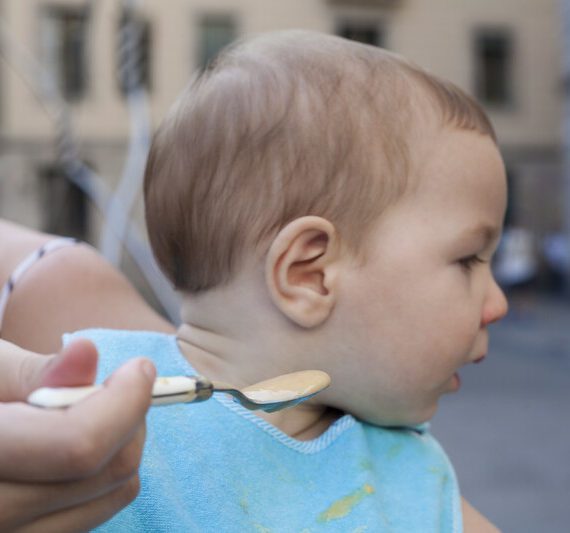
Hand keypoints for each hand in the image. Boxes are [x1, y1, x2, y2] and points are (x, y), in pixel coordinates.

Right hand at [0, 339, 154, 531]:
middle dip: (128, 416)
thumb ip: (34, 372)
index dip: (124, 402)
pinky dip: (106, 471)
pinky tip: (79, 444)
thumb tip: (86, 352)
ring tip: (92, 412)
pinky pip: (99, 508)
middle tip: (115, 384)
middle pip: (107, 471)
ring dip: (121, 442)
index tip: (139, 368)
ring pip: (114, 492)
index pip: (78, 447)